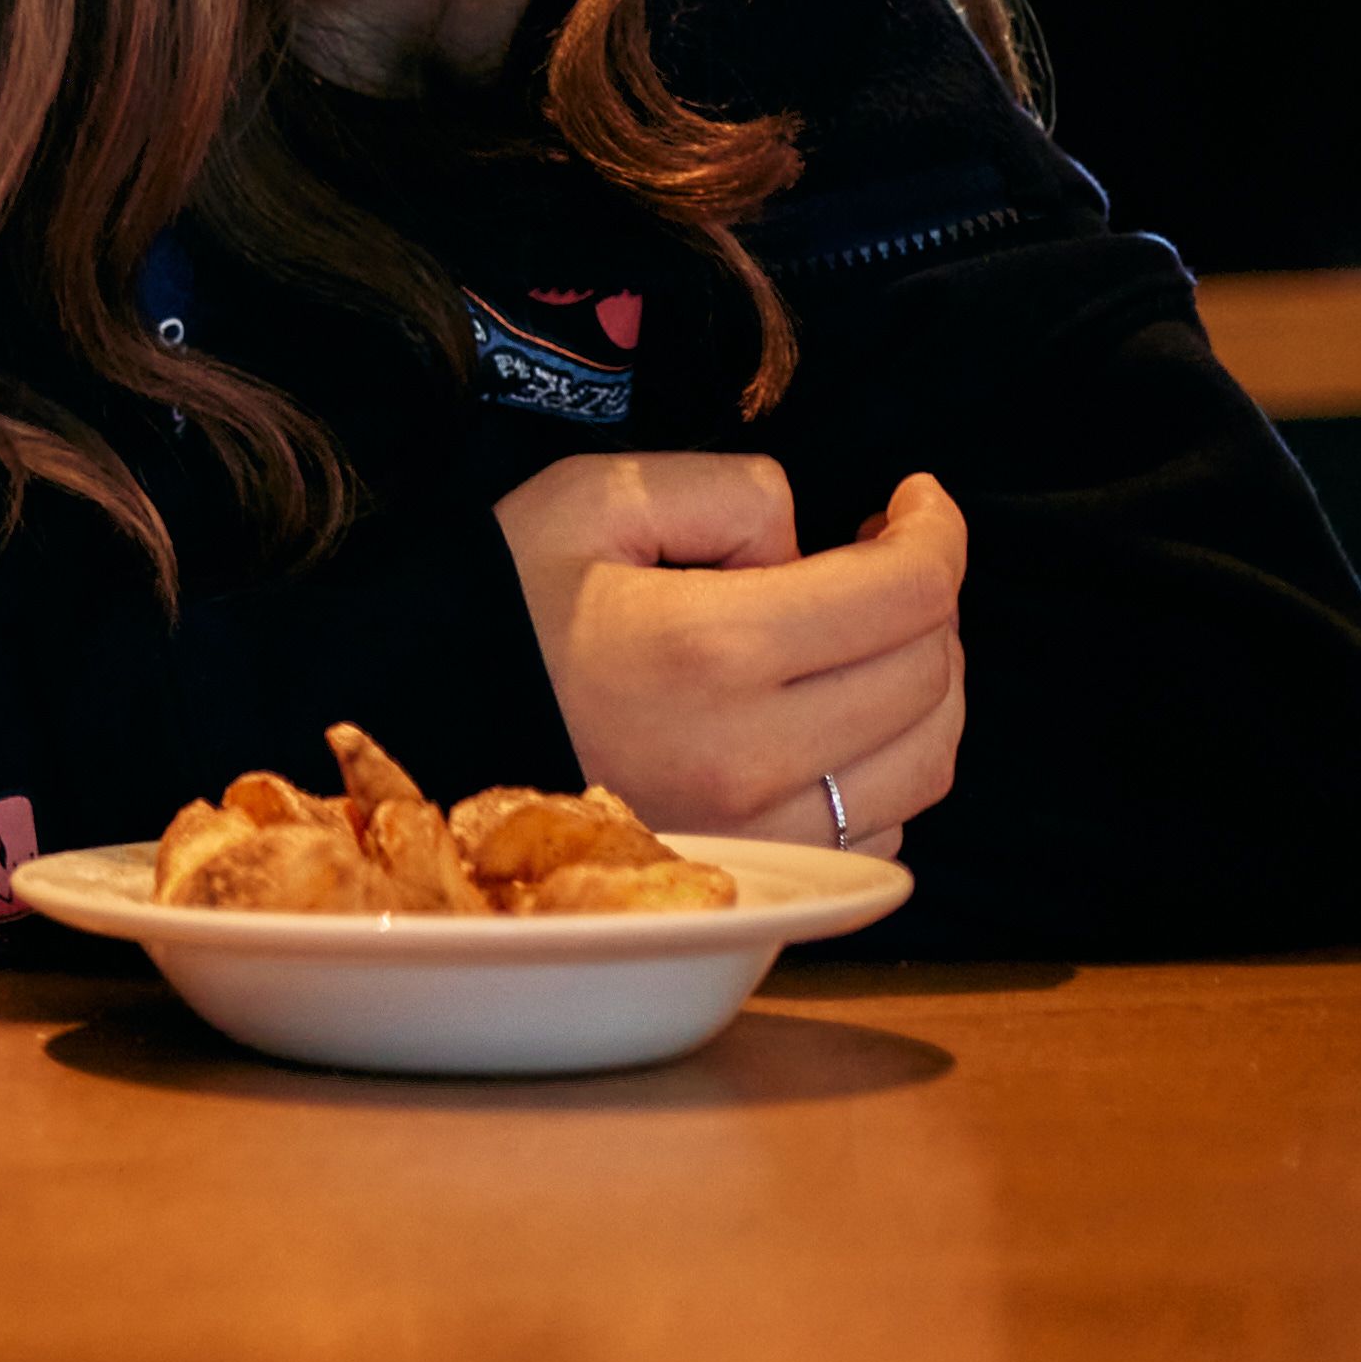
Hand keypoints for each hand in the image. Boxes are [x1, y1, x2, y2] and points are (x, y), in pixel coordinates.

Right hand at [501, 449, 966, 846]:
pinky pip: (879, 827)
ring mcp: (755, 828)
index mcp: (712, 647)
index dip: (937, 531)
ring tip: (874, 634)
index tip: (917, 497)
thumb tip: (804, 547)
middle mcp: (750, 753)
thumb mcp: (591, 499)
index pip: (906, 593)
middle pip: (929, 675)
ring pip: (924, 762)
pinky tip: (837, 716)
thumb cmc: (502, 603)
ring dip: (927, 685)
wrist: (423, 717)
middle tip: (881, 556)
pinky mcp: (750, 870)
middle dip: (930, 600)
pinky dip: (887, 765)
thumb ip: (725, 492)